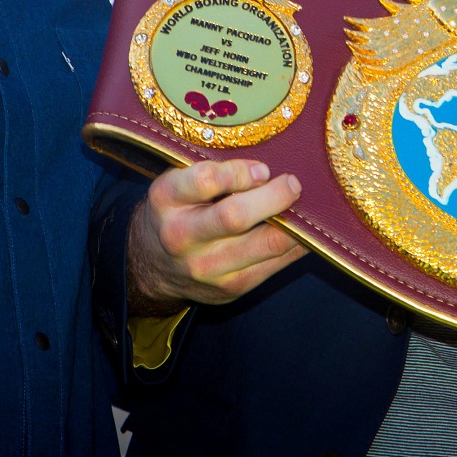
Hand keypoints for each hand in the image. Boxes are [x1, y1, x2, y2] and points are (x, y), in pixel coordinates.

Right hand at [126, 159, 307, 312]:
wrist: (153, 265)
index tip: (263, 169)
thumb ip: (215, 169)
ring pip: (266, 244)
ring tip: (303, 205)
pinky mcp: (231, 287)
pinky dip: (296, 245)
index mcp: (166, 198)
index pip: (205, 181)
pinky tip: (301, 230)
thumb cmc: (177, 209)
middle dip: (274, 197)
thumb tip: (270, 168)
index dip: (241, 172)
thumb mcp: (179, 180)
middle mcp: (182, 236)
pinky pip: (276, 265)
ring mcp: (206, 267)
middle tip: (292, 183)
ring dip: (294, 223)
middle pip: (236, 216)